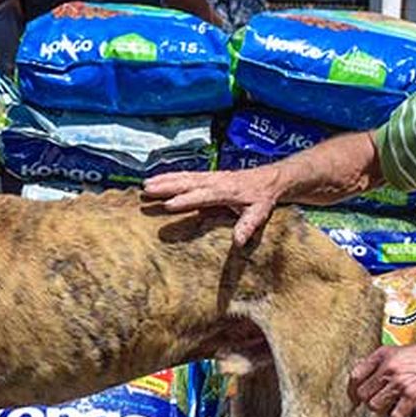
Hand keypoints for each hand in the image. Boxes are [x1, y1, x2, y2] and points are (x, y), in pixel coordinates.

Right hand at [142, 165, 286, 246]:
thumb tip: (238, 241)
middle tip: (147, 191)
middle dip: (167, 186)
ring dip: (164, 180)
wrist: (270, 179)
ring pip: (183, 177)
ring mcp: (210, 177)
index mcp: (226, 191)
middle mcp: (215, 181)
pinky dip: (170, 176)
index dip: (185, 200)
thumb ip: (248, 225)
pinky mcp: (207, 176)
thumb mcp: (260, 213)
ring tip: (145, 185)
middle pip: (187, 183)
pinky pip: (186, 175)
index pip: (202, 196)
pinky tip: (157, 179)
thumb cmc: (263, 198)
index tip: (168, 206)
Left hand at [348, 341, 415, 416]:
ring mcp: (399, 383)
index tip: (353, 395)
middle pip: (363, 392)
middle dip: (366, 402)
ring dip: (380, 412)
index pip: (356, 373)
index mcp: (386, 354)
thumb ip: (392, 360)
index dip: (353, 388)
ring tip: (387, 413)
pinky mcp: (412, 396)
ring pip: (374, 405)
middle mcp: (389, 368)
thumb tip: (380, 372)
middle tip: (371, 407)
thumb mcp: (409, 349)